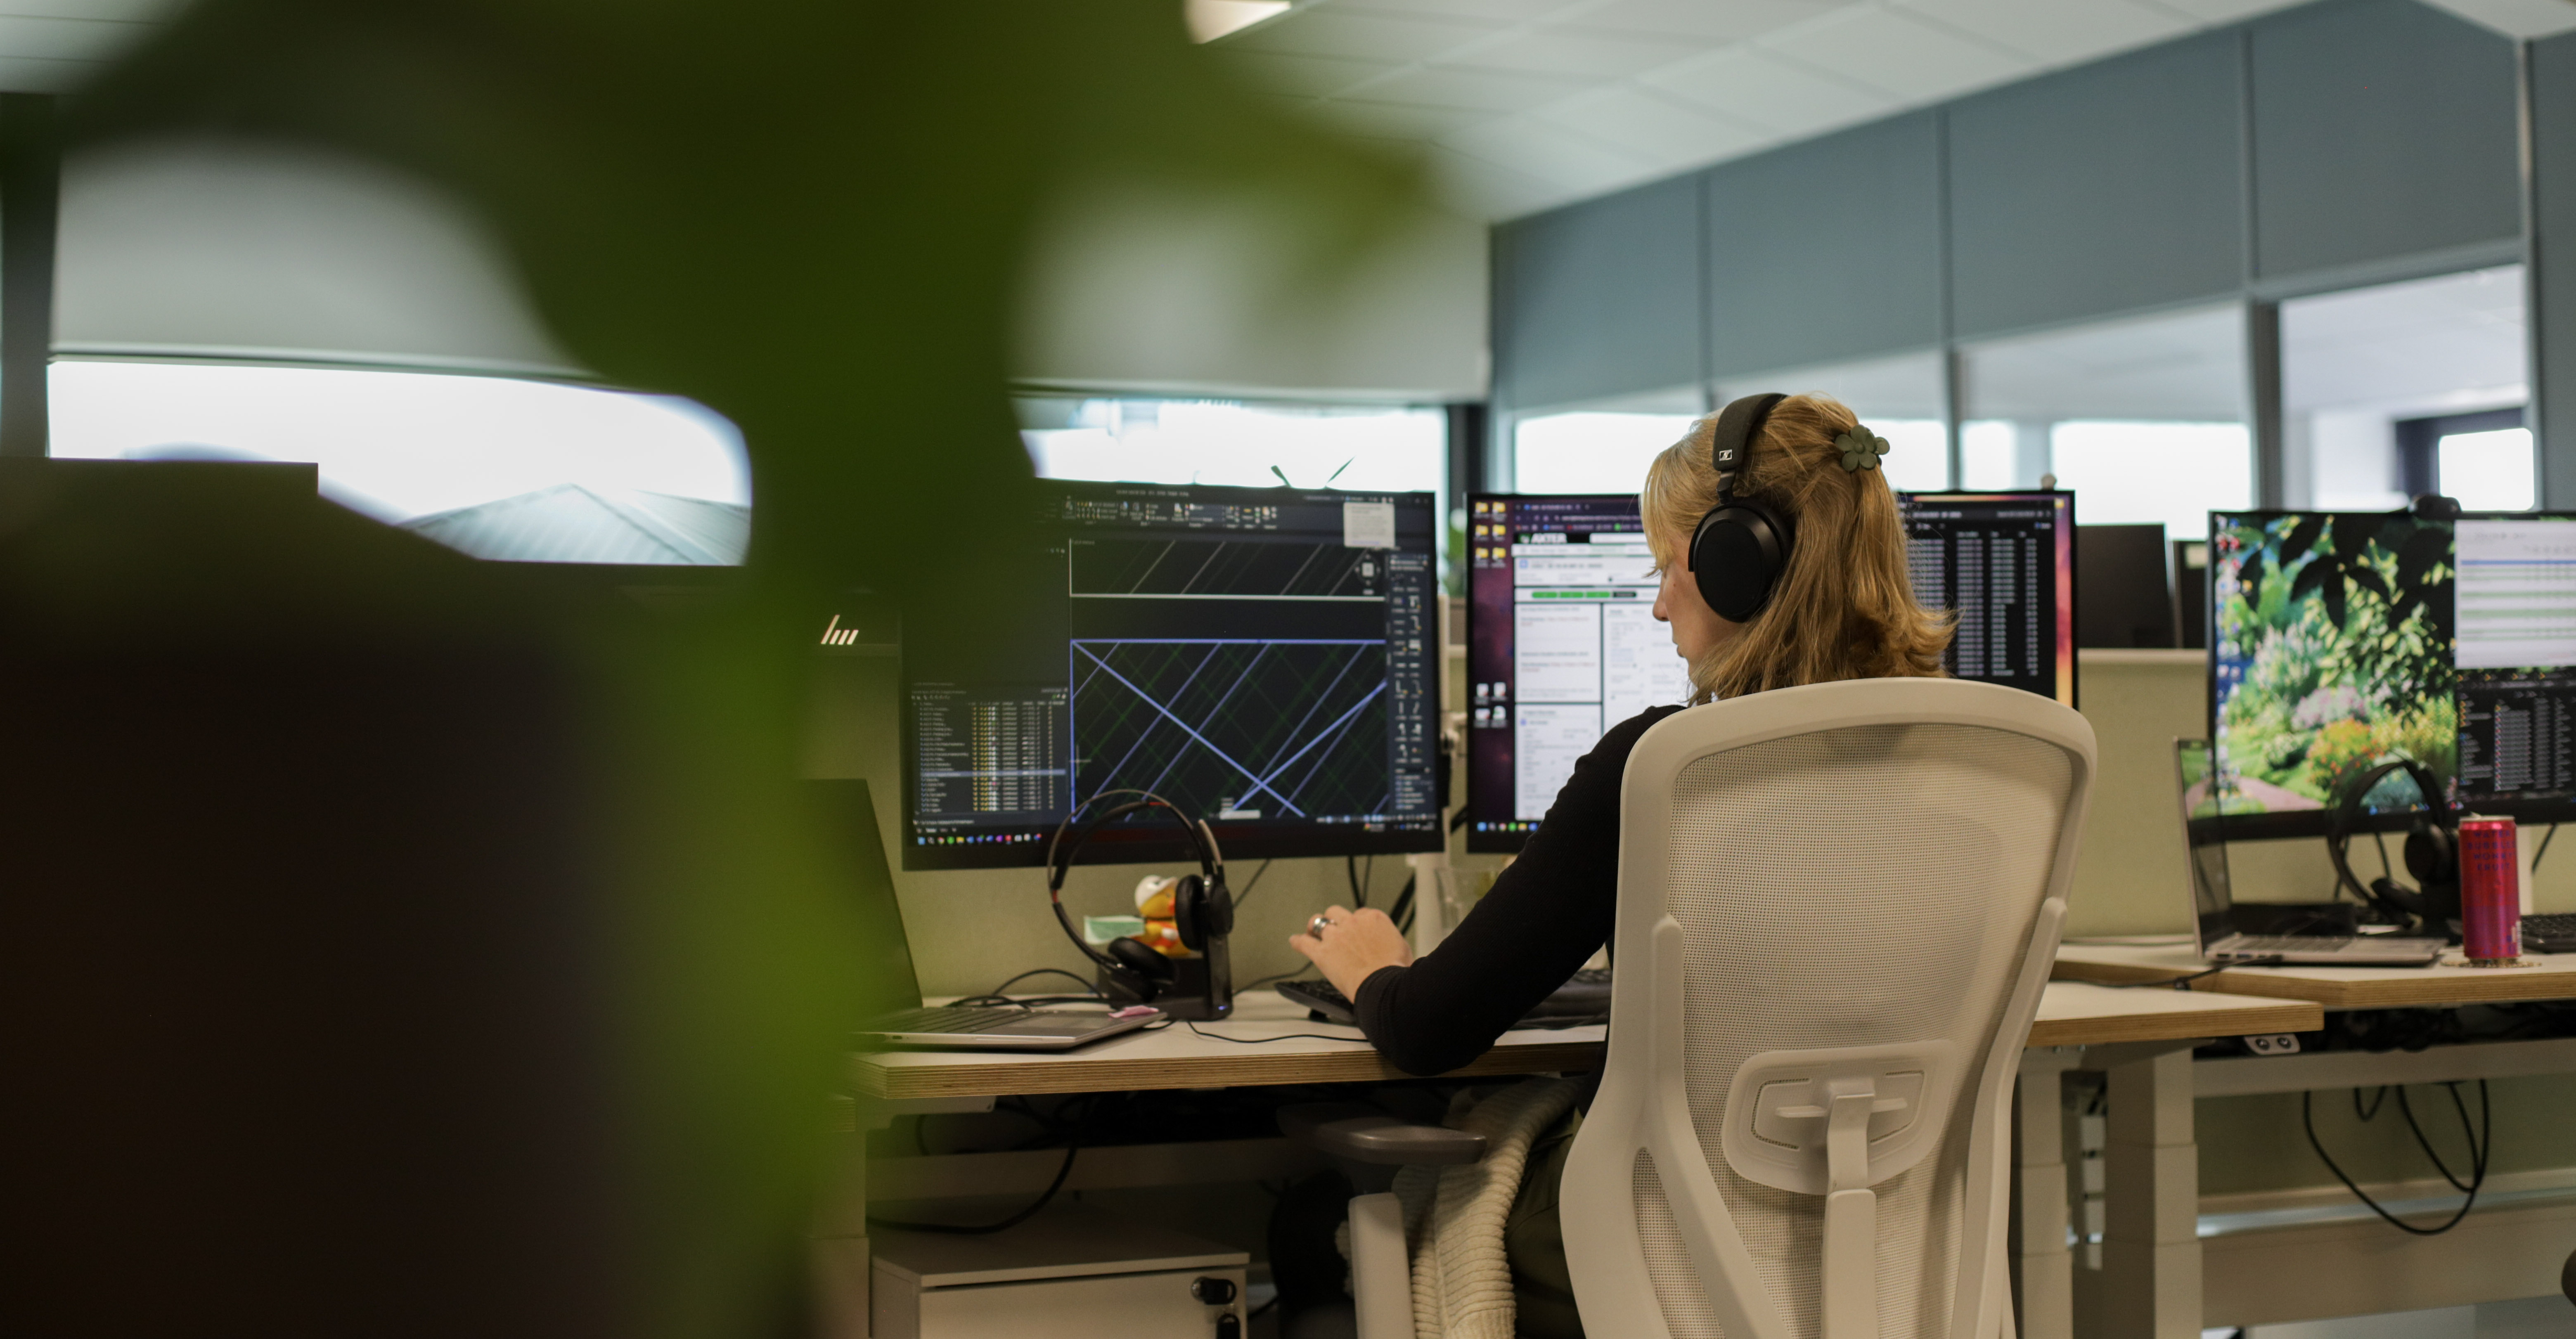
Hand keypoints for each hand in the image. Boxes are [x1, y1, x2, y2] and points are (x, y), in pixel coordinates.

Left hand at [1288, 905, 1412, 1002]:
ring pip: (1317, 922)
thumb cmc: (1395, 971)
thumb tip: (1394, 947)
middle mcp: (1352, 923)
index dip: (1356, 924)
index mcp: (1373, 919)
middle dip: (1334, 920)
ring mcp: (1335, 936)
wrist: (1383, 986)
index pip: (1360, 914)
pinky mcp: (1322, 953)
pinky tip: (1295, 941)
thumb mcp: (1403, 949)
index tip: (1356, 931)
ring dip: (1314, 927)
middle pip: (1337, 912)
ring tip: (1312, 931)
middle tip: (1333, 928)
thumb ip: (1391, 941)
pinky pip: (1304, 943)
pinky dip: (1298, 941)